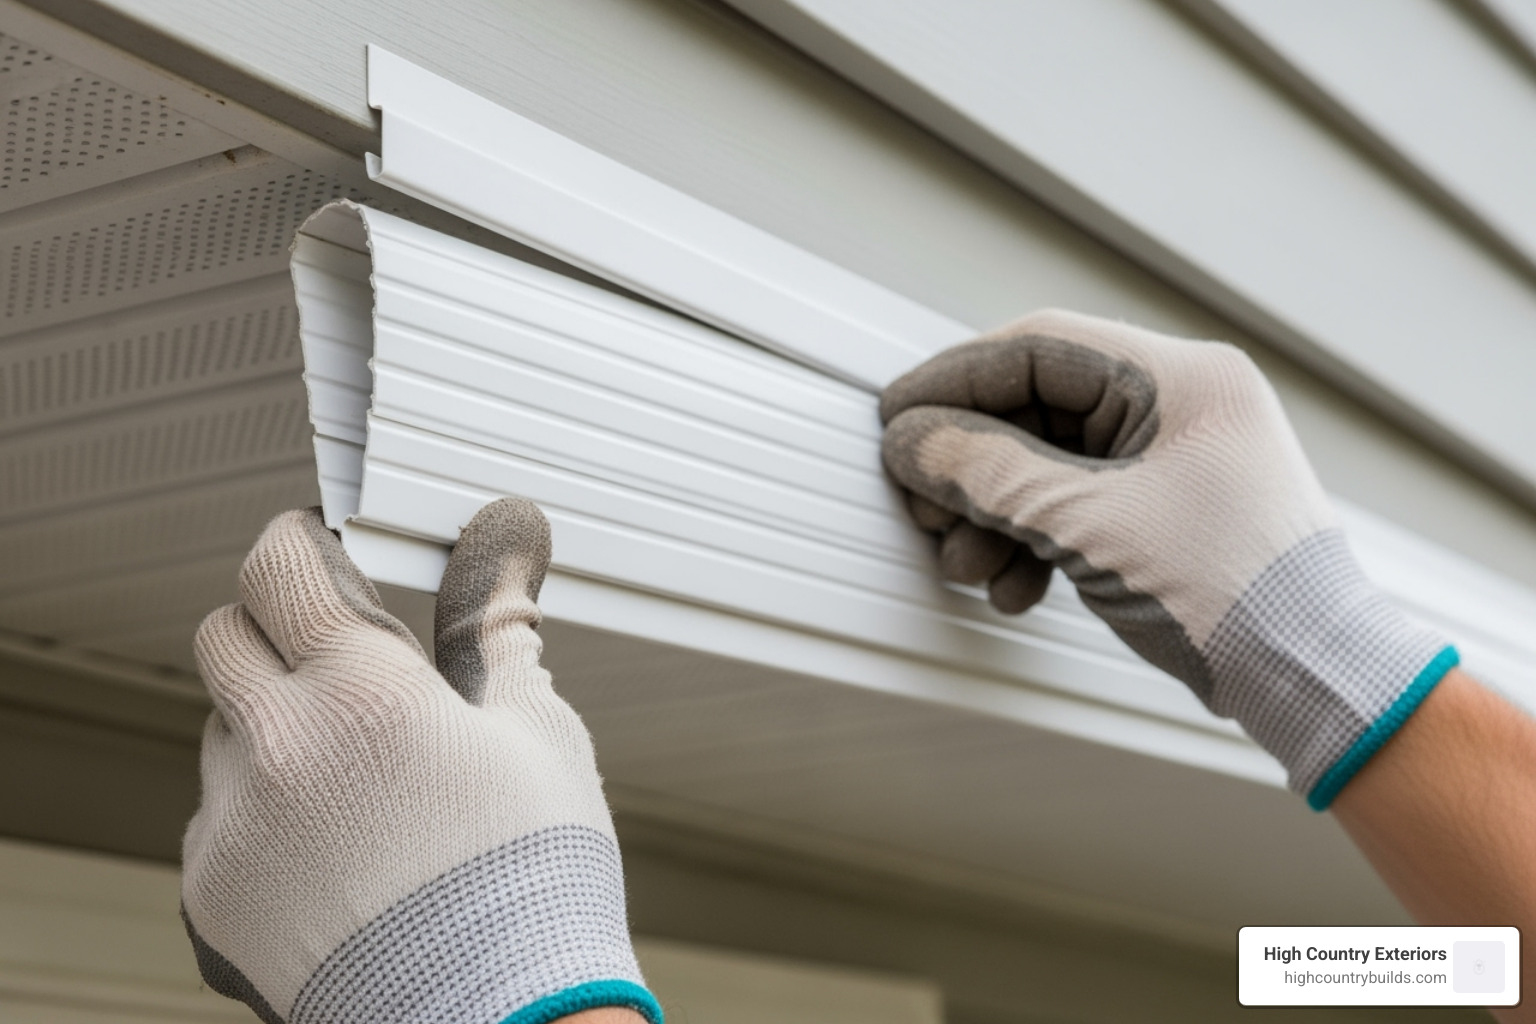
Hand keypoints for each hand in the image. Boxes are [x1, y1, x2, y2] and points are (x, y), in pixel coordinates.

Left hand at [181, 501, 660, 1023]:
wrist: (501, 1017)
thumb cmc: (531, 879)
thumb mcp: (535, 729)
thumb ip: (496, 624)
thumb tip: (506, 539)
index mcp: (360, 691)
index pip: (278, 565)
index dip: (299, 544)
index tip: (321, 550)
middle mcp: (276, 749)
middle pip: (225, 634)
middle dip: (277, 626)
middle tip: (342, 655)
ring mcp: (234, 827)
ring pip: (222, 728)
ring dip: (271, 723)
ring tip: (357, 773)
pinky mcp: (213, 895)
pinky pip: (217, 815)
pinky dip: (261, 808)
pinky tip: (335, 840)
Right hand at [880, 309, 1454, 807]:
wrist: (1311, 678)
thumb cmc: (1238, 593)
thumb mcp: (1090, 524)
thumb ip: (989, 474)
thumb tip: (912, 441)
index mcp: (1181, 379)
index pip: (1038, 348)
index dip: (955, 380)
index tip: (897, 416)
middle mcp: (1178, 406)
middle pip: (1035, 411)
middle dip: (972, 468)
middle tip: (927, 506)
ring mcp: (1171, 460)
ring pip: (1046, 465)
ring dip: (994, 516)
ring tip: (968, 564)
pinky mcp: (1161, 511)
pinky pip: (1073, 506)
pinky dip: (1032, 542)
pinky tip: (1015, 586)